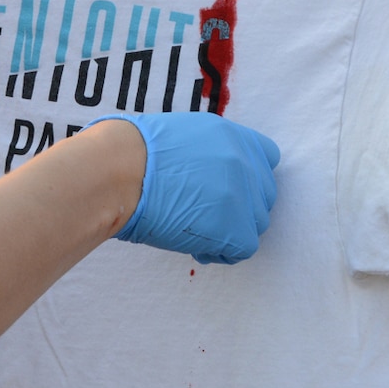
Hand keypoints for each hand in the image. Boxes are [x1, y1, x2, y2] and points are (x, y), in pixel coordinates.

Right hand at [91, 113, 280, 263]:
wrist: (121, 173)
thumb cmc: (133, 154)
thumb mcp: (182, 136)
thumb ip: (209, 152)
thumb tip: (210, 172)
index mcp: (235, 137)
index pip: (267, 159)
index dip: (248, 178)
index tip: (225, 189)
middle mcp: (247, 164)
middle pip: (263, 196)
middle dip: (239, 208)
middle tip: (205, 215)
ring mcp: (245, 196)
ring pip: (255, 224)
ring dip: (229, 230)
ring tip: (196, 232)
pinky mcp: (236, 229)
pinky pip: (244, 248)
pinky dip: (222, 252)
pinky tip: (197, 248)